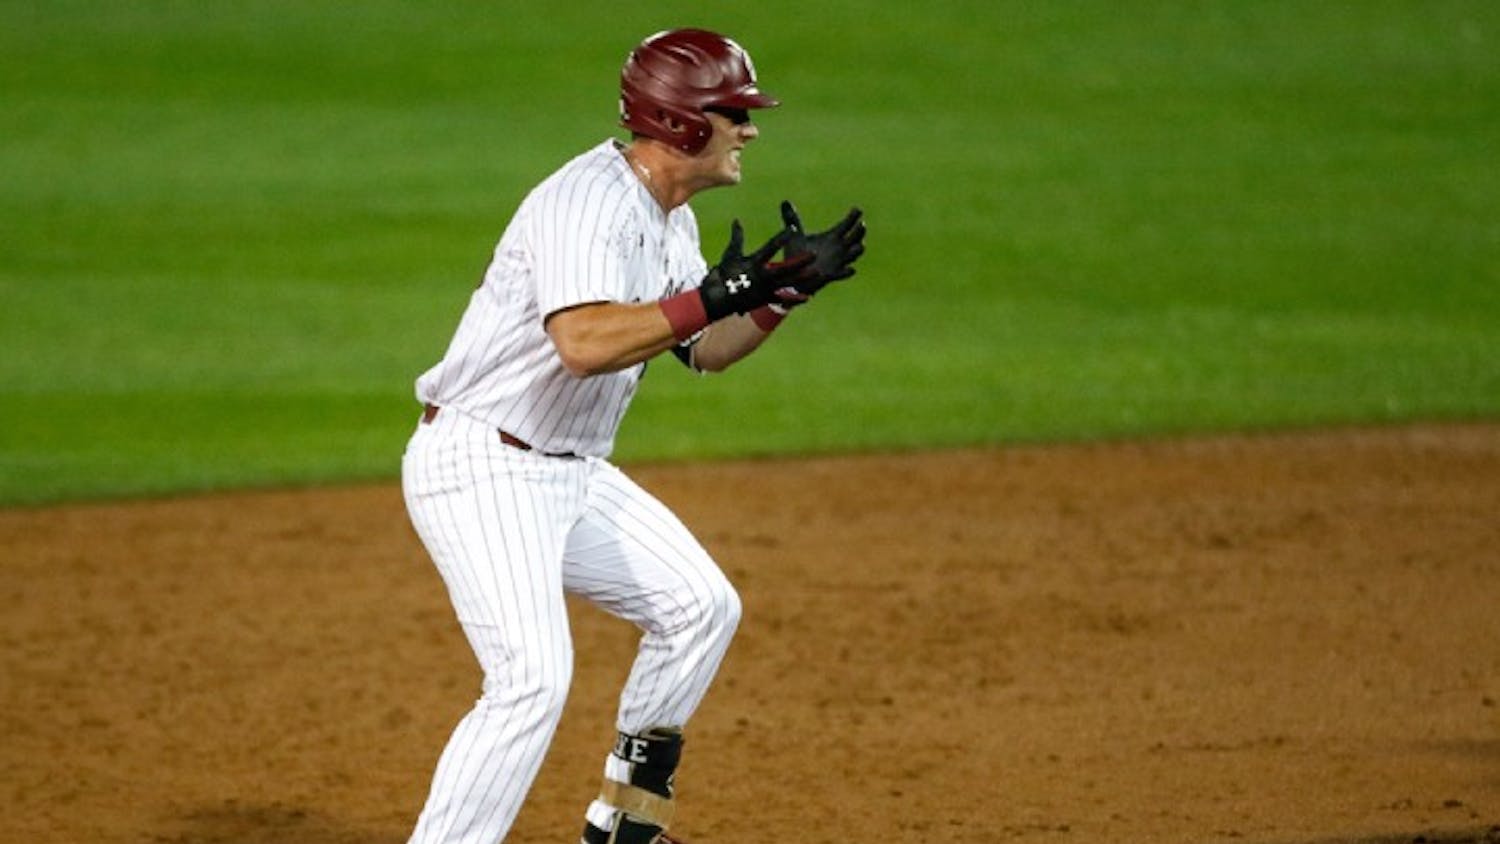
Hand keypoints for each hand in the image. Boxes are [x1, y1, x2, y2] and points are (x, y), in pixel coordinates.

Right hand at [698, 220, 812, 319]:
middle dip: (800, 261)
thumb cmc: (724, 274)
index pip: (771, 247)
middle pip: (785, 267)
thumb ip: (737, 237)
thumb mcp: (731, 254)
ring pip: (788, 283)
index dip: (782, 238)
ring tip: (818, 273)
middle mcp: (763, 276)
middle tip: (815, 254)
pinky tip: (808, 297)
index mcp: (754, 263)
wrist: (717, 300)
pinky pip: (783, 299)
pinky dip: (794, 299)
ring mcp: (765, 289)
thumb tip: (737, 220)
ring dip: (803, 278)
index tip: (793, 229)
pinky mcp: (766, 299)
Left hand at [779, 201, 865, 296]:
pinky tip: (851, 269)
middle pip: (855, 238)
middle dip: (859, 232)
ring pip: (853, 256)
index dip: (853, 218)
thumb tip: (785, 202)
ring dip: (857, 251)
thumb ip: (792, 219)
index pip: (846, 225)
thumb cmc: (797, 255)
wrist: (792, 277)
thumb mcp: (795, 236)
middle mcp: (838, 250)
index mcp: (832, 238)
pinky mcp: (830, 276)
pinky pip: (841, 274)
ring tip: (861, 246)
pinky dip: (847, 272)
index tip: (857, 209)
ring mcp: (837, 263)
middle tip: (861, 225)